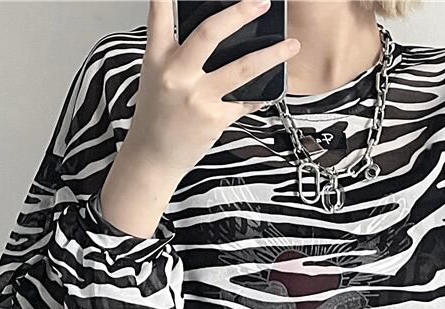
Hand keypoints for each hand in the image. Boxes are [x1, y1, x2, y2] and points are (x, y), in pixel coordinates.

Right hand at [127, 0, 300, 173]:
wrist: (153, 157)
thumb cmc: (156, 117)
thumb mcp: (154, 77)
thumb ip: (175, 53)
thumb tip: (212, 33)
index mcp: (157, 60)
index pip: (161, 17)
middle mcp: (177, 75)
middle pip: (210, 34)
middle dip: (239, 13)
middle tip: (261, 3)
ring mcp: (198, 97)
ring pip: (241, 68)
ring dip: (271, 55)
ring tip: (291, 45)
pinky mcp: (215, 118)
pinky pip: (246, 101)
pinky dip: (260, 95)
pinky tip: (272, 89)